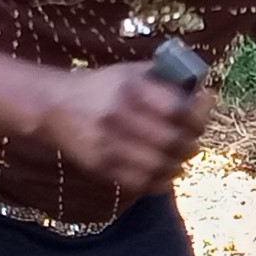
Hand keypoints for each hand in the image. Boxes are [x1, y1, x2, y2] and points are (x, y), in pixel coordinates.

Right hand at [34, 62, 214, 195]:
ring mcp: (110, 144)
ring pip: (160, 166)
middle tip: (192, 141)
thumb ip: (163, 80)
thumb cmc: (100, 87)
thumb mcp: (129, 72)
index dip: (198, 115)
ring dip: (178, 164)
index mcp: (132, 89)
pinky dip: (160, 182)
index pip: (179, 110)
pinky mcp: (102, 166)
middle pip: (173, 141)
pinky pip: (141, 182)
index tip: (200, 113)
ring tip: (180, 159)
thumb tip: (200, 93)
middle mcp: (121, 117)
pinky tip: (165, 174)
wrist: (54, 106)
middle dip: (191, 144)